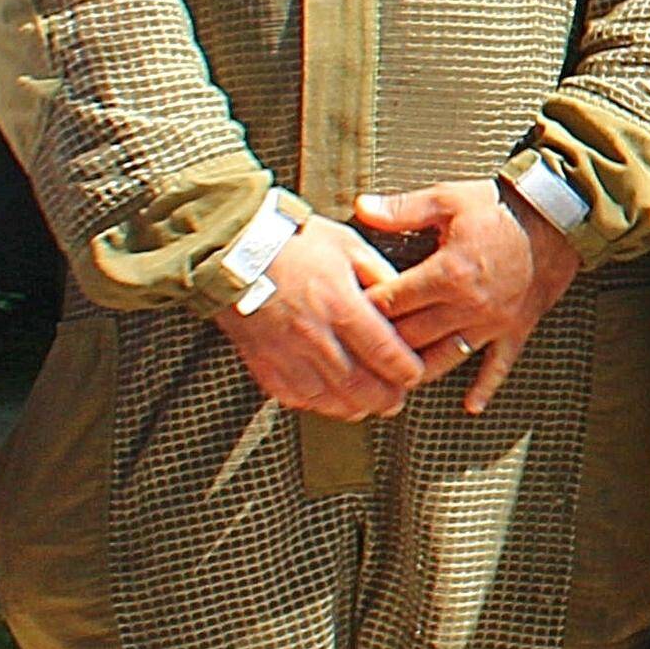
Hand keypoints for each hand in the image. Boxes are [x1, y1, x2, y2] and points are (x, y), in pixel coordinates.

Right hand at [214, 218, 432, 420]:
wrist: (234, 249)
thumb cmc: (291, 241)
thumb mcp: (347, 245)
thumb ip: (377, 274)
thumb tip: (401, 296)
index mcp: (340, 306)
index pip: (384, 354)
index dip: (406, 372)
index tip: (415, 374)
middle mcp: (315, 337)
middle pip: (359, 386)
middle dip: (385, 398)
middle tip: (396, 399)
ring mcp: (287, 355)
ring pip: (328, 399)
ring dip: (354, 406)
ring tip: (368, 404)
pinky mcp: (264, 364)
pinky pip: (296, 397)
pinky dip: (318, 404)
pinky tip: (330, 399)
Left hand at [351, 177, 583, 413]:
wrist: (559, 216)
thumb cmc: (502, 207)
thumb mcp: (449, 199)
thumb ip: (402, 209)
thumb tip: (361, 208)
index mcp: (447, 274)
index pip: (393, 301)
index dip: (366, 307)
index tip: (348, 311)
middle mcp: (467, 305)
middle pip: (412, 336)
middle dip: (383, 344)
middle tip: (361, 350)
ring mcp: (492, 322)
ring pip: (445, 358)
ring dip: (418, 372)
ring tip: (396, 382)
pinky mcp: (515, 328)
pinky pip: (498, 365)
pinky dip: (485, 388)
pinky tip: (471, 406)